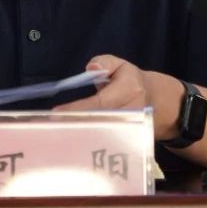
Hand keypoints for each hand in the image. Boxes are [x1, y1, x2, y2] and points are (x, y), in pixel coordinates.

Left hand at [53, 54, 183, 141]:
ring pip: (103, 135)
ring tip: (57, 136)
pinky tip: (71, 145)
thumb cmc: (130, 80)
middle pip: (101, 122)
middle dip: (76, 125)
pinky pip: (107, 142)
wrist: (155, 100)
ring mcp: (132, 129)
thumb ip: (104, 62)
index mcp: (130, 89)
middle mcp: (132, 111)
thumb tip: (91, 68)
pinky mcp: (130, 140)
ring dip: (80, 136)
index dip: (78, 109)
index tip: (56, 113)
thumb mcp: (120, 64)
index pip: (100, 102)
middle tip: (51, 127)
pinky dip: (89, 143)